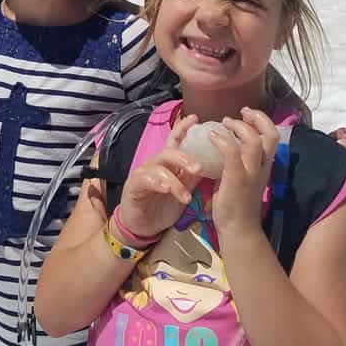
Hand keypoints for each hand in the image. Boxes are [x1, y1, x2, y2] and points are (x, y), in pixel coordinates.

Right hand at [117, 113, 202, 239]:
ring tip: (186, 196)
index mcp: (169, 164)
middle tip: (199, 168)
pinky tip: (166, 189)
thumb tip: (211, 163)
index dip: (184, 128)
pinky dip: (157, 183)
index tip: (196, 118)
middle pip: (169, 152)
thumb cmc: (163, 207)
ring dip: (175, 181)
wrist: (143, 226)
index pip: (175, 141)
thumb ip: (193, 177)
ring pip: (159, 167)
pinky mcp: (134, 185)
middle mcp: (155, 164)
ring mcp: (143, 173)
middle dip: (185, 158)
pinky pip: (145, 179)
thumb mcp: (183, 192)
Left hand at [209, 108, 279, 239]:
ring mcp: (251, 173)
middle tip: (241, 112)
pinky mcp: (237, 180)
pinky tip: (212, 137)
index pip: (273, 136)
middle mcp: (262, 167)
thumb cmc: (237, 203)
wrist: (238, 229)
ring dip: (238, 127)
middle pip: (270, 135)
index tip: (247, 115)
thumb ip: (240, 160)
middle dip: (257, 118)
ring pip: (253, 141)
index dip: (262, 121)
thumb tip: (229, 143)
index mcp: (264, 166)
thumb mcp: (244, 177)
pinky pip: (232, 153)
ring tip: (224, 123)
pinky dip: (223, 140)